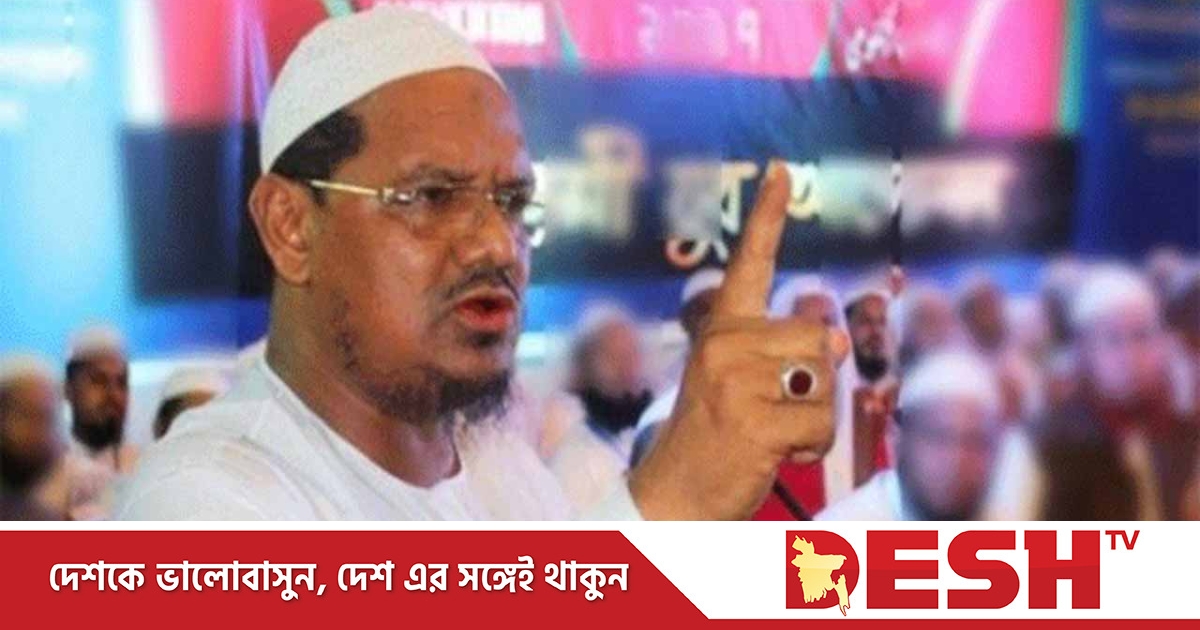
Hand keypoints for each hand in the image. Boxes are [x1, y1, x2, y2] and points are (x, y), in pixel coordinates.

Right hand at [629, 161, 847, 519]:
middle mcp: (722, 345)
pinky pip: (819, 422)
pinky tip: (773, 453)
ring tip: (768, 432)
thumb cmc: (717, 437)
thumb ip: (789, 356)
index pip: (748, 263)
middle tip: (767, 412)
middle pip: (817, 338)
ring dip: (813, 416)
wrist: (672, 496)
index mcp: (719, 330)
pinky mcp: (751, 421)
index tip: (781, 170)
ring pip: (824, 380)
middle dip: (813, 382)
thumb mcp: (750, 386)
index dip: (768, 216)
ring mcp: (733, 382)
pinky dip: (811, 446)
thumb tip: (838, 341)